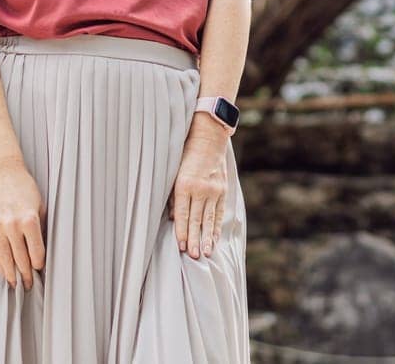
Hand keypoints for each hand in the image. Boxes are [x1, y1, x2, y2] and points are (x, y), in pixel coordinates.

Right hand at [0, 156, 45, 289]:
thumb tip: (43, 252)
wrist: (3, 172)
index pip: (36, 252)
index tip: (41, 271)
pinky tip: (4, 271)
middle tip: (30, 286)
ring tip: (16, 284)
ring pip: (5, 257)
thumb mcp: (41, 207)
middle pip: (20, 258)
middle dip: (26, 274)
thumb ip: (41, 229)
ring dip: (11, 273)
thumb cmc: (26, 188)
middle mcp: (12, 225)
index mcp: (29, 220)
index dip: (39, 264)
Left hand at [166, 123, 227, 259]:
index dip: (181, 231)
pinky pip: (219, 211)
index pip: (181, 214)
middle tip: (194, 256)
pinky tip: (215, 238)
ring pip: (209, 218)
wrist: (209, 136)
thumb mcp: (173, 172)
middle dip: (194, 239)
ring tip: (206, 253)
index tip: (181, 247)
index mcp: (184, 185)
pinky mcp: (222, 189)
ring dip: (207, 237)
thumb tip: (171, 218)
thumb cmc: (185, 153)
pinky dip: (216, 226)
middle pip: (196, 219)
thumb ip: (172, 196)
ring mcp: (213, 189)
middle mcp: (200, 189)